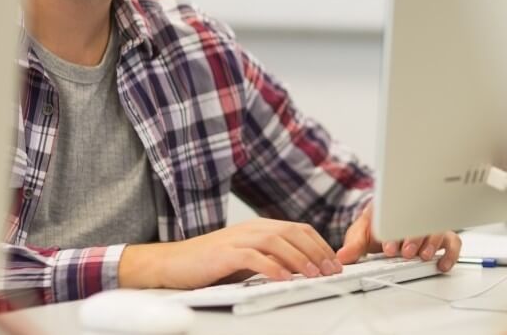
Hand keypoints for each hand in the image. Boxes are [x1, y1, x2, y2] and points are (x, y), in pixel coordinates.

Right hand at [118, 218, 344, 289]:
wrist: (172, 263)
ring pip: (277, 242)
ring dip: (299, 259)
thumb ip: (271, 258)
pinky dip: (271, 267)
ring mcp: (238, 239)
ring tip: (313, 274)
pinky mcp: (224, 254)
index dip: (320, 244)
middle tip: (331, 271)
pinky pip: (253, 258)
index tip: (334, 262)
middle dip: (316, 252)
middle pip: (293, 233)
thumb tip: (300, 269)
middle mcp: (252, 229)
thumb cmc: (209, 263)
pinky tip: (283, 278)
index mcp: (260, 227)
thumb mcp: (247, 258)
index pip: (299, 229)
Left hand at [335, 202, 461, 271]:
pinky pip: (452, 243)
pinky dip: (450, 253)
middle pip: (422, 222)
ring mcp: (429, 226)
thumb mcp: (360, 233)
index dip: (394, 231)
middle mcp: (415, 216)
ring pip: (438, 230)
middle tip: (406, 252)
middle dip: (414, 238)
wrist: (383, 224)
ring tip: (424, 256)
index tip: (387, 246)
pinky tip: (442, 264)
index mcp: (394, 209)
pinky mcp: (441, 237)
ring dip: (432, 243)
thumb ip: (353, 246)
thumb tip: (343, 256)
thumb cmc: (375, 226)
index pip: (399, 215)